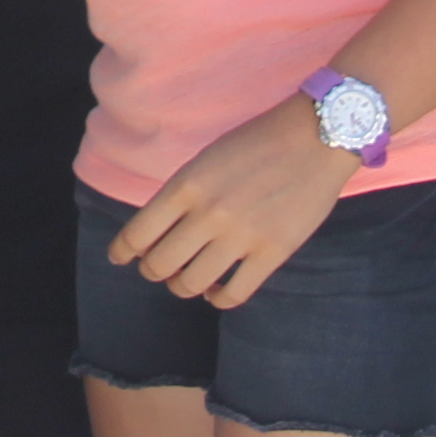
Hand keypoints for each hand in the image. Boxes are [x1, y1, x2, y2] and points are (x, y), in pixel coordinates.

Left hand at [105, 95, 355, 309]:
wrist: (315, 138)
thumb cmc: (257, 143)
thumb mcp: (206, 158)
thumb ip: (181, 194)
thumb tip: (156, 232)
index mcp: (187, 185)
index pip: (137, 233)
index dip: (122, 252)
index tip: (120, 258)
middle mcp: (208, 213)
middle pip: (159, 265)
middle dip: (152, 270)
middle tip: (158, 268)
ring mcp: (241, 236)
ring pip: (191, 284)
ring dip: (182, 286)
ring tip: (186, 279)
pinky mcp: (272, 253)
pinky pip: (233, 295)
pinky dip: (217, 299)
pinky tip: (216, 290)